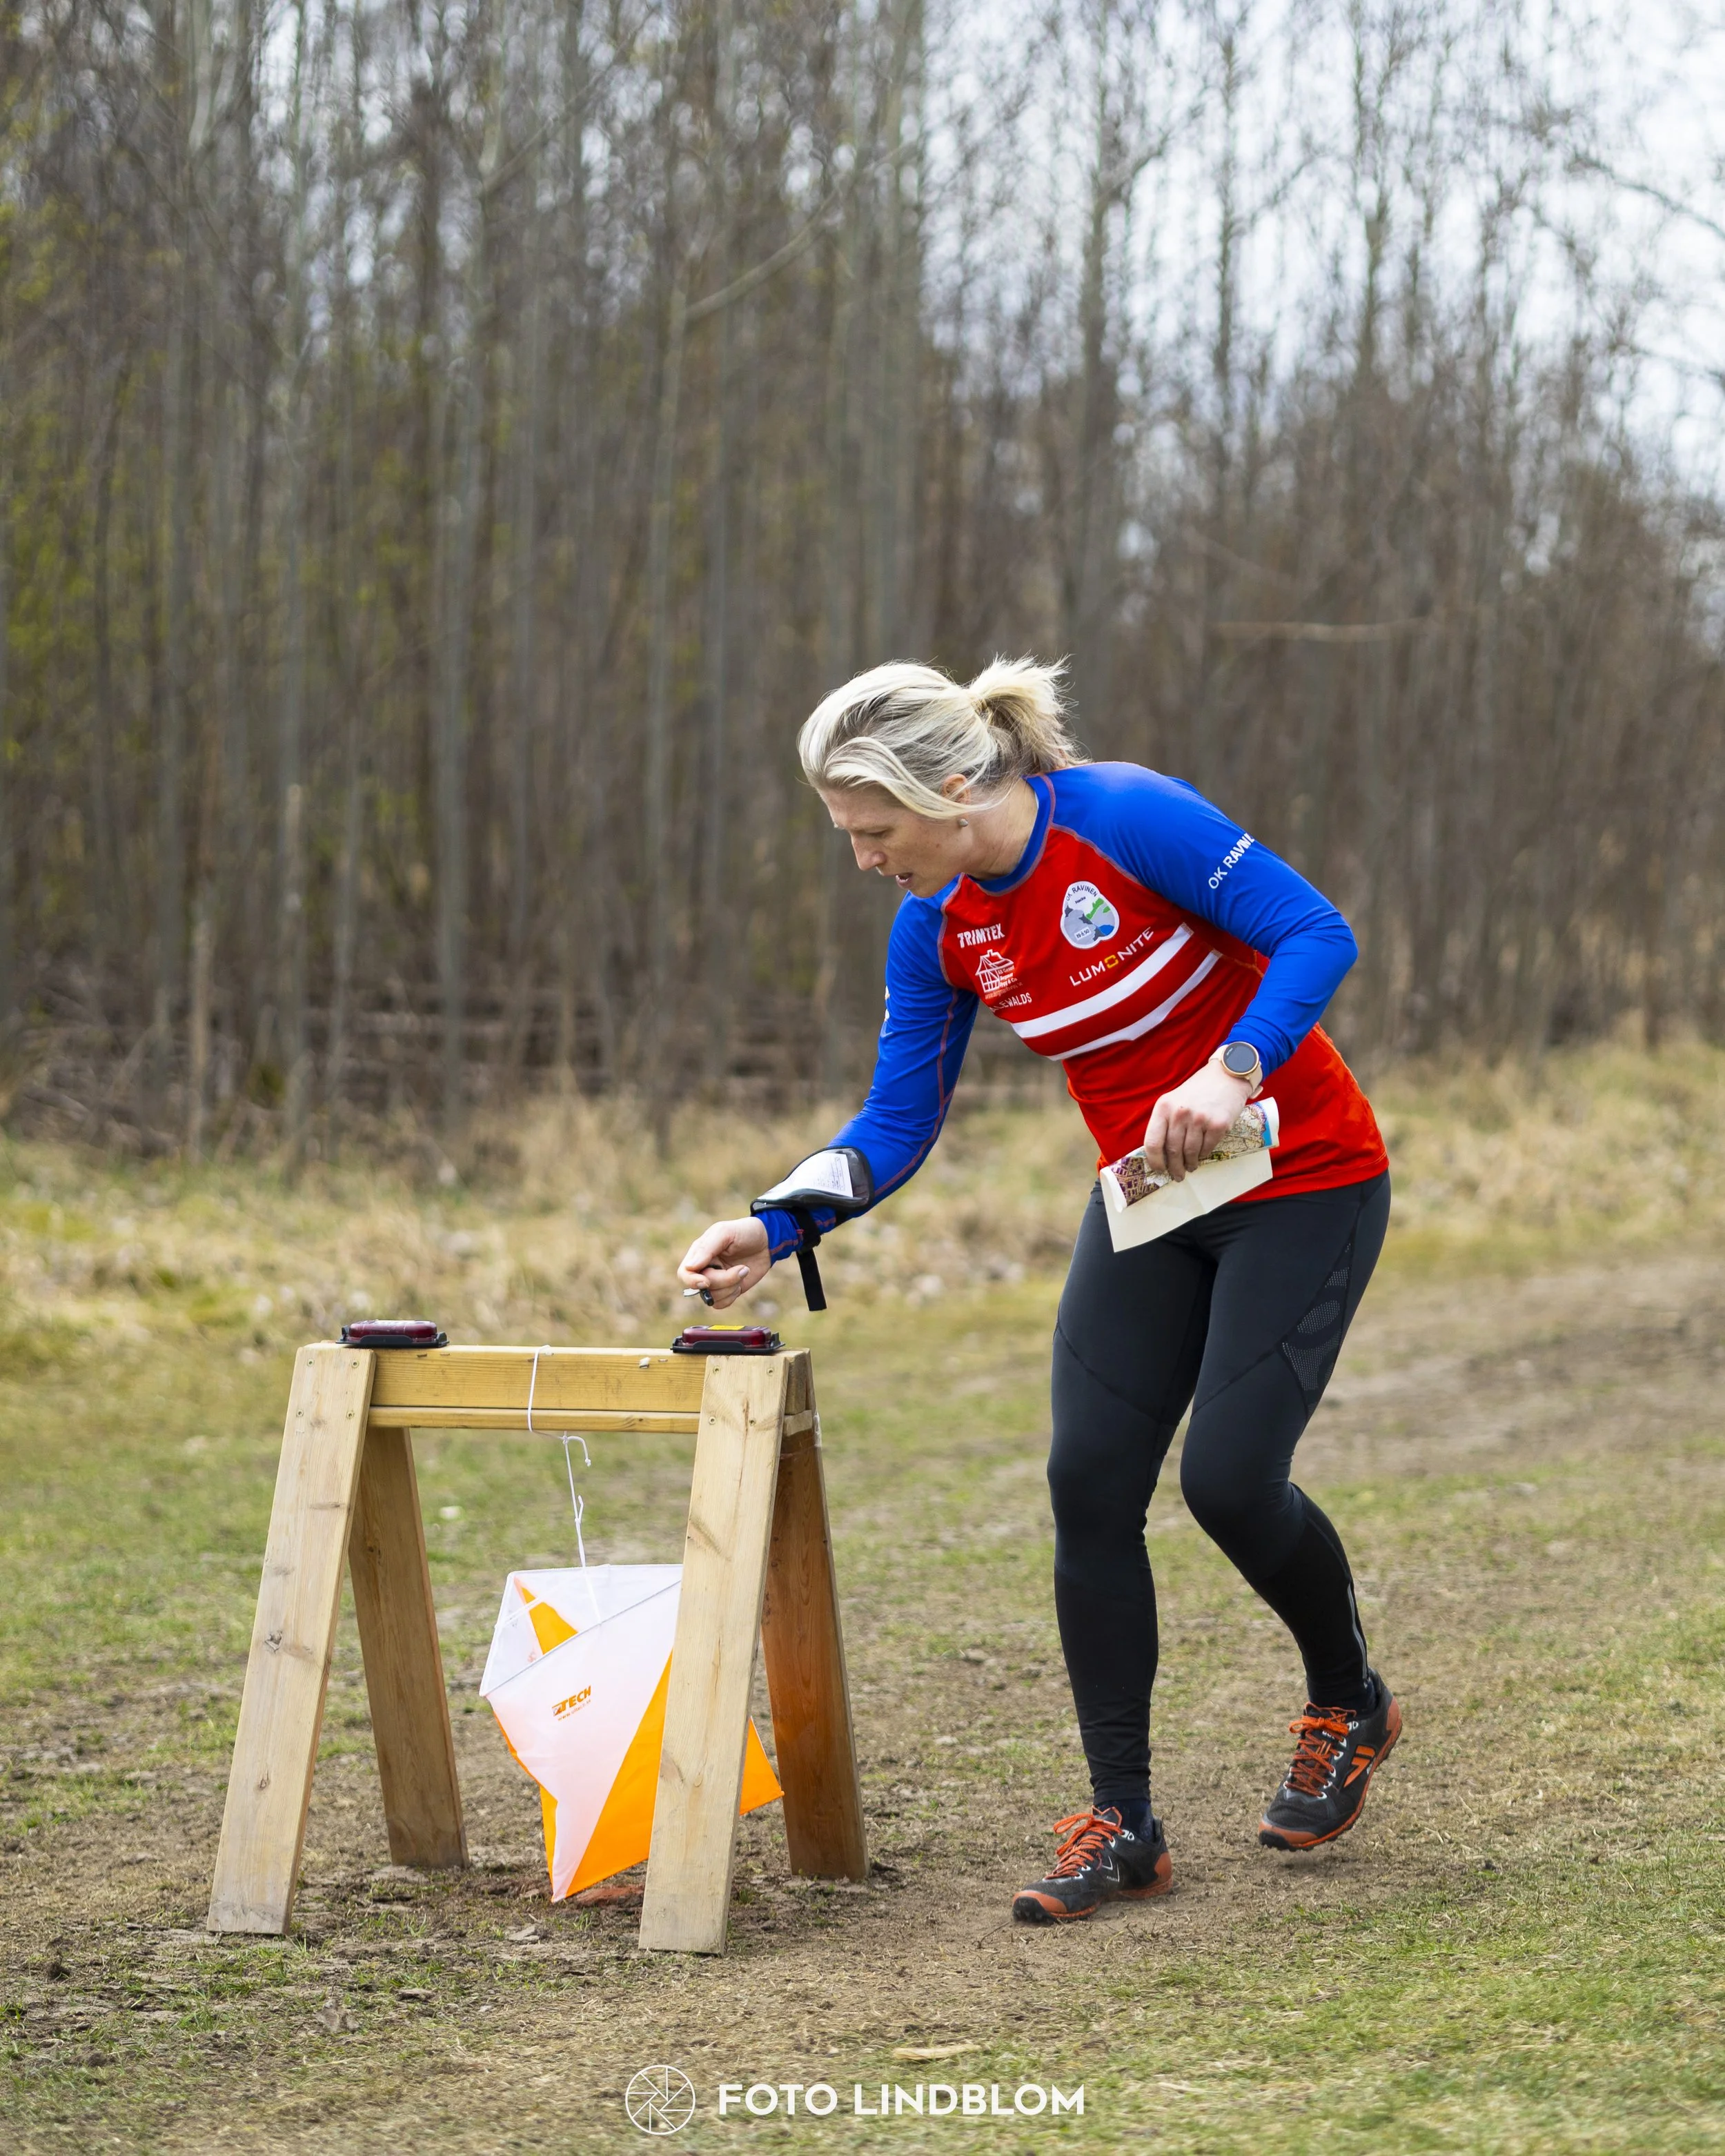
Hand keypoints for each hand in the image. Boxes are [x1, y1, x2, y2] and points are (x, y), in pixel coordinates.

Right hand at [677, 1217, 770, 1310]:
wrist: (767, 1240)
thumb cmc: (744, 1231)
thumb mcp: (725, 1232)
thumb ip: (706, 1248)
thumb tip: (690, 1267)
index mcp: (699, 1253)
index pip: (684, 1273)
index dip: (692, 1281)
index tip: (706, 1281)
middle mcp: (704, 1268)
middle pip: (701, 1287)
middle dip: (722, 1281)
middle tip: (741, 1268)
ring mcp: (716, 1280)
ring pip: (712, 1297)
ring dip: (730, 1287)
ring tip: (743, 1270)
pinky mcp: (727, 1290)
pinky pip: (721, 1303)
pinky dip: (732, 1296)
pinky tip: (741, 1281)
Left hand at [1142, 1065, 1253, 1181]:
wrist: (1226, 1076)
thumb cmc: (1198, 1091)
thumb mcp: (1174, 1101)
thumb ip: (1166, 1123)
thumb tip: (1160, 1153)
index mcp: (1164, 1107)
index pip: (1152, 1142)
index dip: (1154, 1161)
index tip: (1159, 1169)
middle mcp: (1180, 1113)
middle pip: (1172, 1151)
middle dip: (1174, 1168)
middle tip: (1177, 1175)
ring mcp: (1199, 1119)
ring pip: (1190, 1153)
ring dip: (1190, 1164)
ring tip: (1190, 1167)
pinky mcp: (1218, 1125)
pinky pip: (1207, 1149)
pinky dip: (1203, 1155)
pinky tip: (1202, 1155)